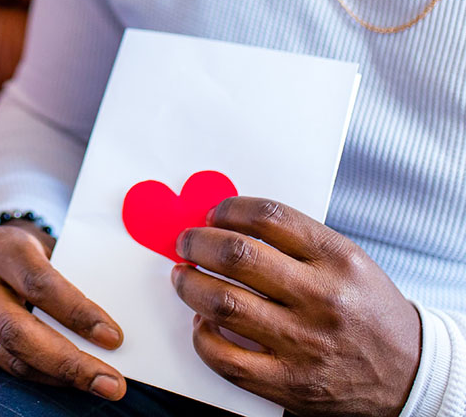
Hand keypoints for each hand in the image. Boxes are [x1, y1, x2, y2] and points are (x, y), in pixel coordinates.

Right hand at [0, 222, 125, 398]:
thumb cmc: (33, 254)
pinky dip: (37, 379)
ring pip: (9, 358)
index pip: (40, 284)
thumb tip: (109, 331)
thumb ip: (72, 279)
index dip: (77, 313)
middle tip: (111, 383)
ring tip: (96, 385)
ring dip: (57, 378)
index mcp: (2, 247)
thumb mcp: (50, 249)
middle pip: (18, 330)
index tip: (113, 338)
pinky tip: (65, 384)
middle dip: (68, 362)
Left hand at [171, 197, 420, 416]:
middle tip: (186, 241)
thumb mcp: (348, 260)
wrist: (409, 374)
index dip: (230, 209)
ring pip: (224, 303)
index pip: (269, 216)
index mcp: (337, 259)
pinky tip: (203, 322)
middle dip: (199, 243)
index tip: (212, 213)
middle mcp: (322, 298)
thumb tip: (229, 222)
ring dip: (191, 285)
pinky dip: (203, 336)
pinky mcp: (291, 384)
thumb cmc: (369, 309)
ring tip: (184, 277)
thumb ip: (296, 240)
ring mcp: (304, 344)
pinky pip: (227, 358)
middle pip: (239, 255)